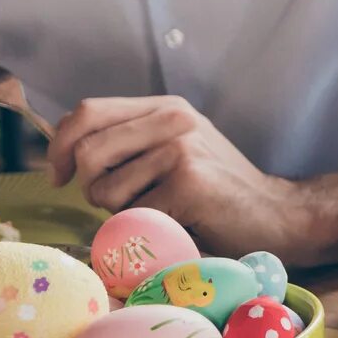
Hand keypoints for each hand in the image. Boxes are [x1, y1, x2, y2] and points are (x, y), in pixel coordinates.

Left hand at [47, 95, 301, 252]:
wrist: (278, 215)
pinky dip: (147, 230)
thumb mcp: (177, 150)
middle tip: (112, 205)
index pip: (87, 112)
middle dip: (88, 186)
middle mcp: (172, 119)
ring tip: (157, 214)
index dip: (60, 145)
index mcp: (165, 106)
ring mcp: (181, 149)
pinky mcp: (189, 183)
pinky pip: (133, 216)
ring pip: (105, 189)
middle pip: (88, 150)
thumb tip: (66, 153)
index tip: (59, 175)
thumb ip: (132, 142)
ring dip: (119, 213)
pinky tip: (177, 225)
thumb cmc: (220, 193)